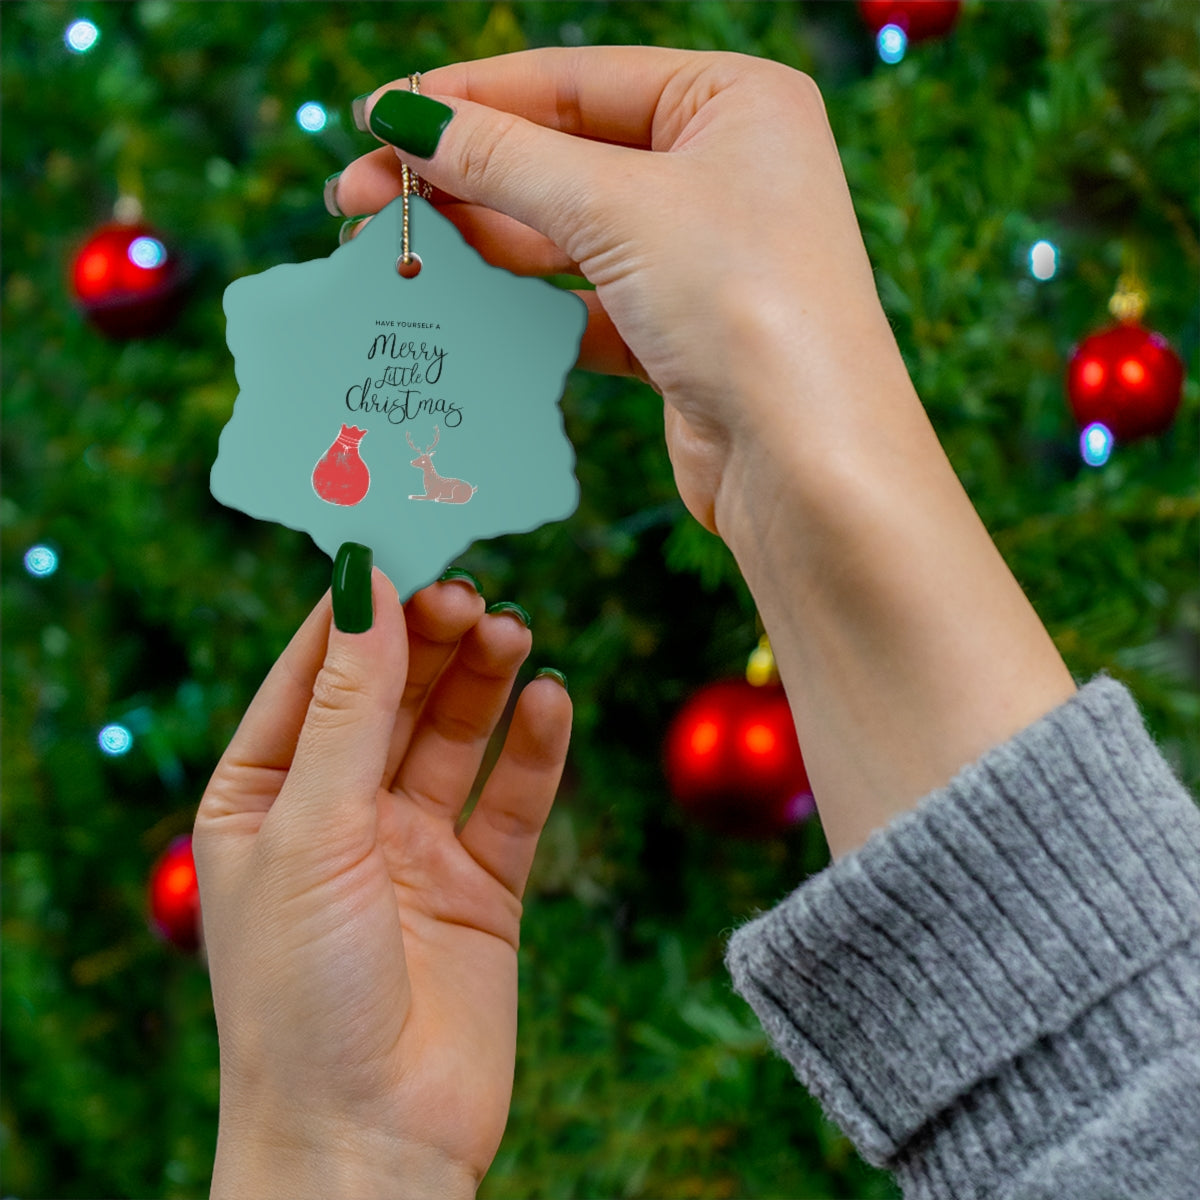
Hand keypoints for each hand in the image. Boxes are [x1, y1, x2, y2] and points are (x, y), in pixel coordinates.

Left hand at [193, 565, 570, 1197]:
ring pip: (456, 736)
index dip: (358, 608)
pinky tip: (552, 701)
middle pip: (393, 694)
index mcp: (265, 795)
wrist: (371, 1143)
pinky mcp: (482, 886)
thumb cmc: (302, 994)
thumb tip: (366, 585)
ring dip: (485, 680)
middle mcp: (339, 813)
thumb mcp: (313, 830)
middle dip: (430, 639)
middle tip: (473, 591)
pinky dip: (535, 749)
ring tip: (515, 631)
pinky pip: (513, 799)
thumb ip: (348, 707)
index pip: (313, 672)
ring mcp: (413, 848)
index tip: (404, 540)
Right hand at [335, 46, 894, 535]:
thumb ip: (505, 160)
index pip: (573, 81)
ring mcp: (701, 255)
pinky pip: (583, 300)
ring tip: (396, 250)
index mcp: (733, 101)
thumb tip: (404, 119)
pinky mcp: (679, 332)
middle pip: (563, 156)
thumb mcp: (617, 209)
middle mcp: (723, 169)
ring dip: (483, 242)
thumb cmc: (744, 306)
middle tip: (358, 198)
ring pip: (568, 232)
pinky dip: (525, 305)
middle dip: (462, 177)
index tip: (377, 118)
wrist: (808, 465)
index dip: (467, 98)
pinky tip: (460, 305)